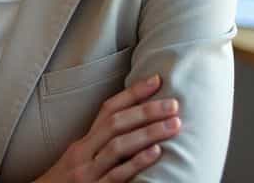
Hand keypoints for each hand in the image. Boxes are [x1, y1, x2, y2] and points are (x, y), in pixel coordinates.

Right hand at [35, 75, 181, 182]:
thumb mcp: (79, 159)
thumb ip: (100, 146)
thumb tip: (132, 131)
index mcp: (83, 142)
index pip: (108, 110)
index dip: (132, 93)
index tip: (156, 80)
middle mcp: (84, 152)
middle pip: (115, 123)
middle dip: (146, 111)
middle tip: (173, 103)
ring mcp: (88, 171)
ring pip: (118, 146)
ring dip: (148, 132)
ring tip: (174, 124)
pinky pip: (117, 175)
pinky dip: (136, 162)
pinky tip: (155, 152)